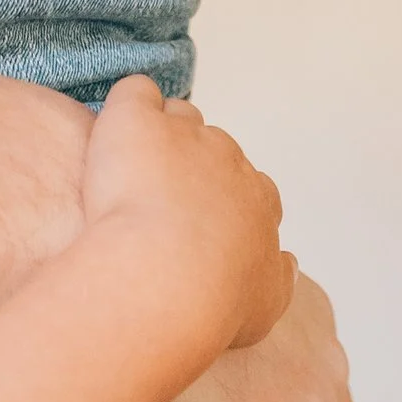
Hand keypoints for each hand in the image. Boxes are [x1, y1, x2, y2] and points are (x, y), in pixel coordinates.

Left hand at [81, 74, 293, 377]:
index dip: (224, 201)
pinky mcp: (138, 119)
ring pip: (178, 118)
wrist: (165, 282)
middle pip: (215, 147)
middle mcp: (229, 159)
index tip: (201, 226)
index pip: (250, 186)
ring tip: (132, 173)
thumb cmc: (214, 303)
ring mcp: (184, 134)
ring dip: (160, 135)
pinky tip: (115, 136)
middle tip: (159, 205)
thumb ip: (279, 279)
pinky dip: (127, 107)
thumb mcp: (265, 306)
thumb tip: (286, 262)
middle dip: (191, 168)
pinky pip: (136, 94)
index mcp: (259, 201)